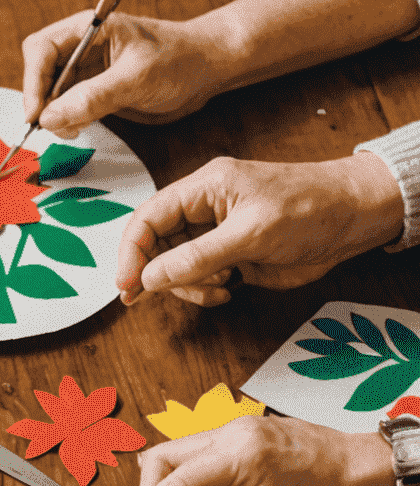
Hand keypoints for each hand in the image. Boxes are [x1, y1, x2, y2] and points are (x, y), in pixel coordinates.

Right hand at [22, 11, 235, 137]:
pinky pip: (67, 107)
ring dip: (54, 114)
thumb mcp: (135, 78)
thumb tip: (50, 118)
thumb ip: (92, 97)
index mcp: (89, 28)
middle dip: (41, 100)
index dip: (33, 80)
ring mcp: (87, 71)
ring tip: (73, 128)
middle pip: (40, 72)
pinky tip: (80, 127)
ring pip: (50, 93)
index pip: (41, 48)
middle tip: (52, 125)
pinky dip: (66, 121)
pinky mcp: (95, 91)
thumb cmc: (179, 59)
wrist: (207, 70)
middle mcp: (82, 48)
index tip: (37, 112)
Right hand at [116, 154, 404, 305]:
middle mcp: (204, 209)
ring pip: (176, 266)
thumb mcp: (250, 234)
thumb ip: (196, 257)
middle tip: (158, 297)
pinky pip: (199, 278)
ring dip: (186, 286)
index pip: (148, 217)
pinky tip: (227, 291)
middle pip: (156, 245)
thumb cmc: (309, 210)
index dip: (131, 251)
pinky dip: (204, 291)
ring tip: (217, 290)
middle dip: (158, 273)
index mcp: (204, 188)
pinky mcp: (231, 255)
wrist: (356, 219)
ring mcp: (217, 234)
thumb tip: (148, 278)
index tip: (128, 284)